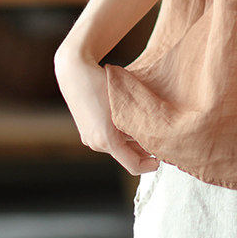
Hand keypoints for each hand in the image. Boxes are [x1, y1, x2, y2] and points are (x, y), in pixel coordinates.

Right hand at [54, 46, 159, 175]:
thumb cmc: (102, 84)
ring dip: (133, 140)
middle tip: (160, 138)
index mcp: (106, 140)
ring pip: (119, 146)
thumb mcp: (126, 106)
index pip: (133, 165)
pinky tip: (130, 119)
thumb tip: (155, 136)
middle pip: (127, 156)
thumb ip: (138, 125)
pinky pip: (109, 138)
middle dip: (144, 150)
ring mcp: (88, 138)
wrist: (75, 71)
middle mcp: (95, 143)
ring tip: (147, 125)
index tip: (161, 158)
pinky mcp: (86, 130)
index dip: (150, 165)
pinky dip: (122, 134)